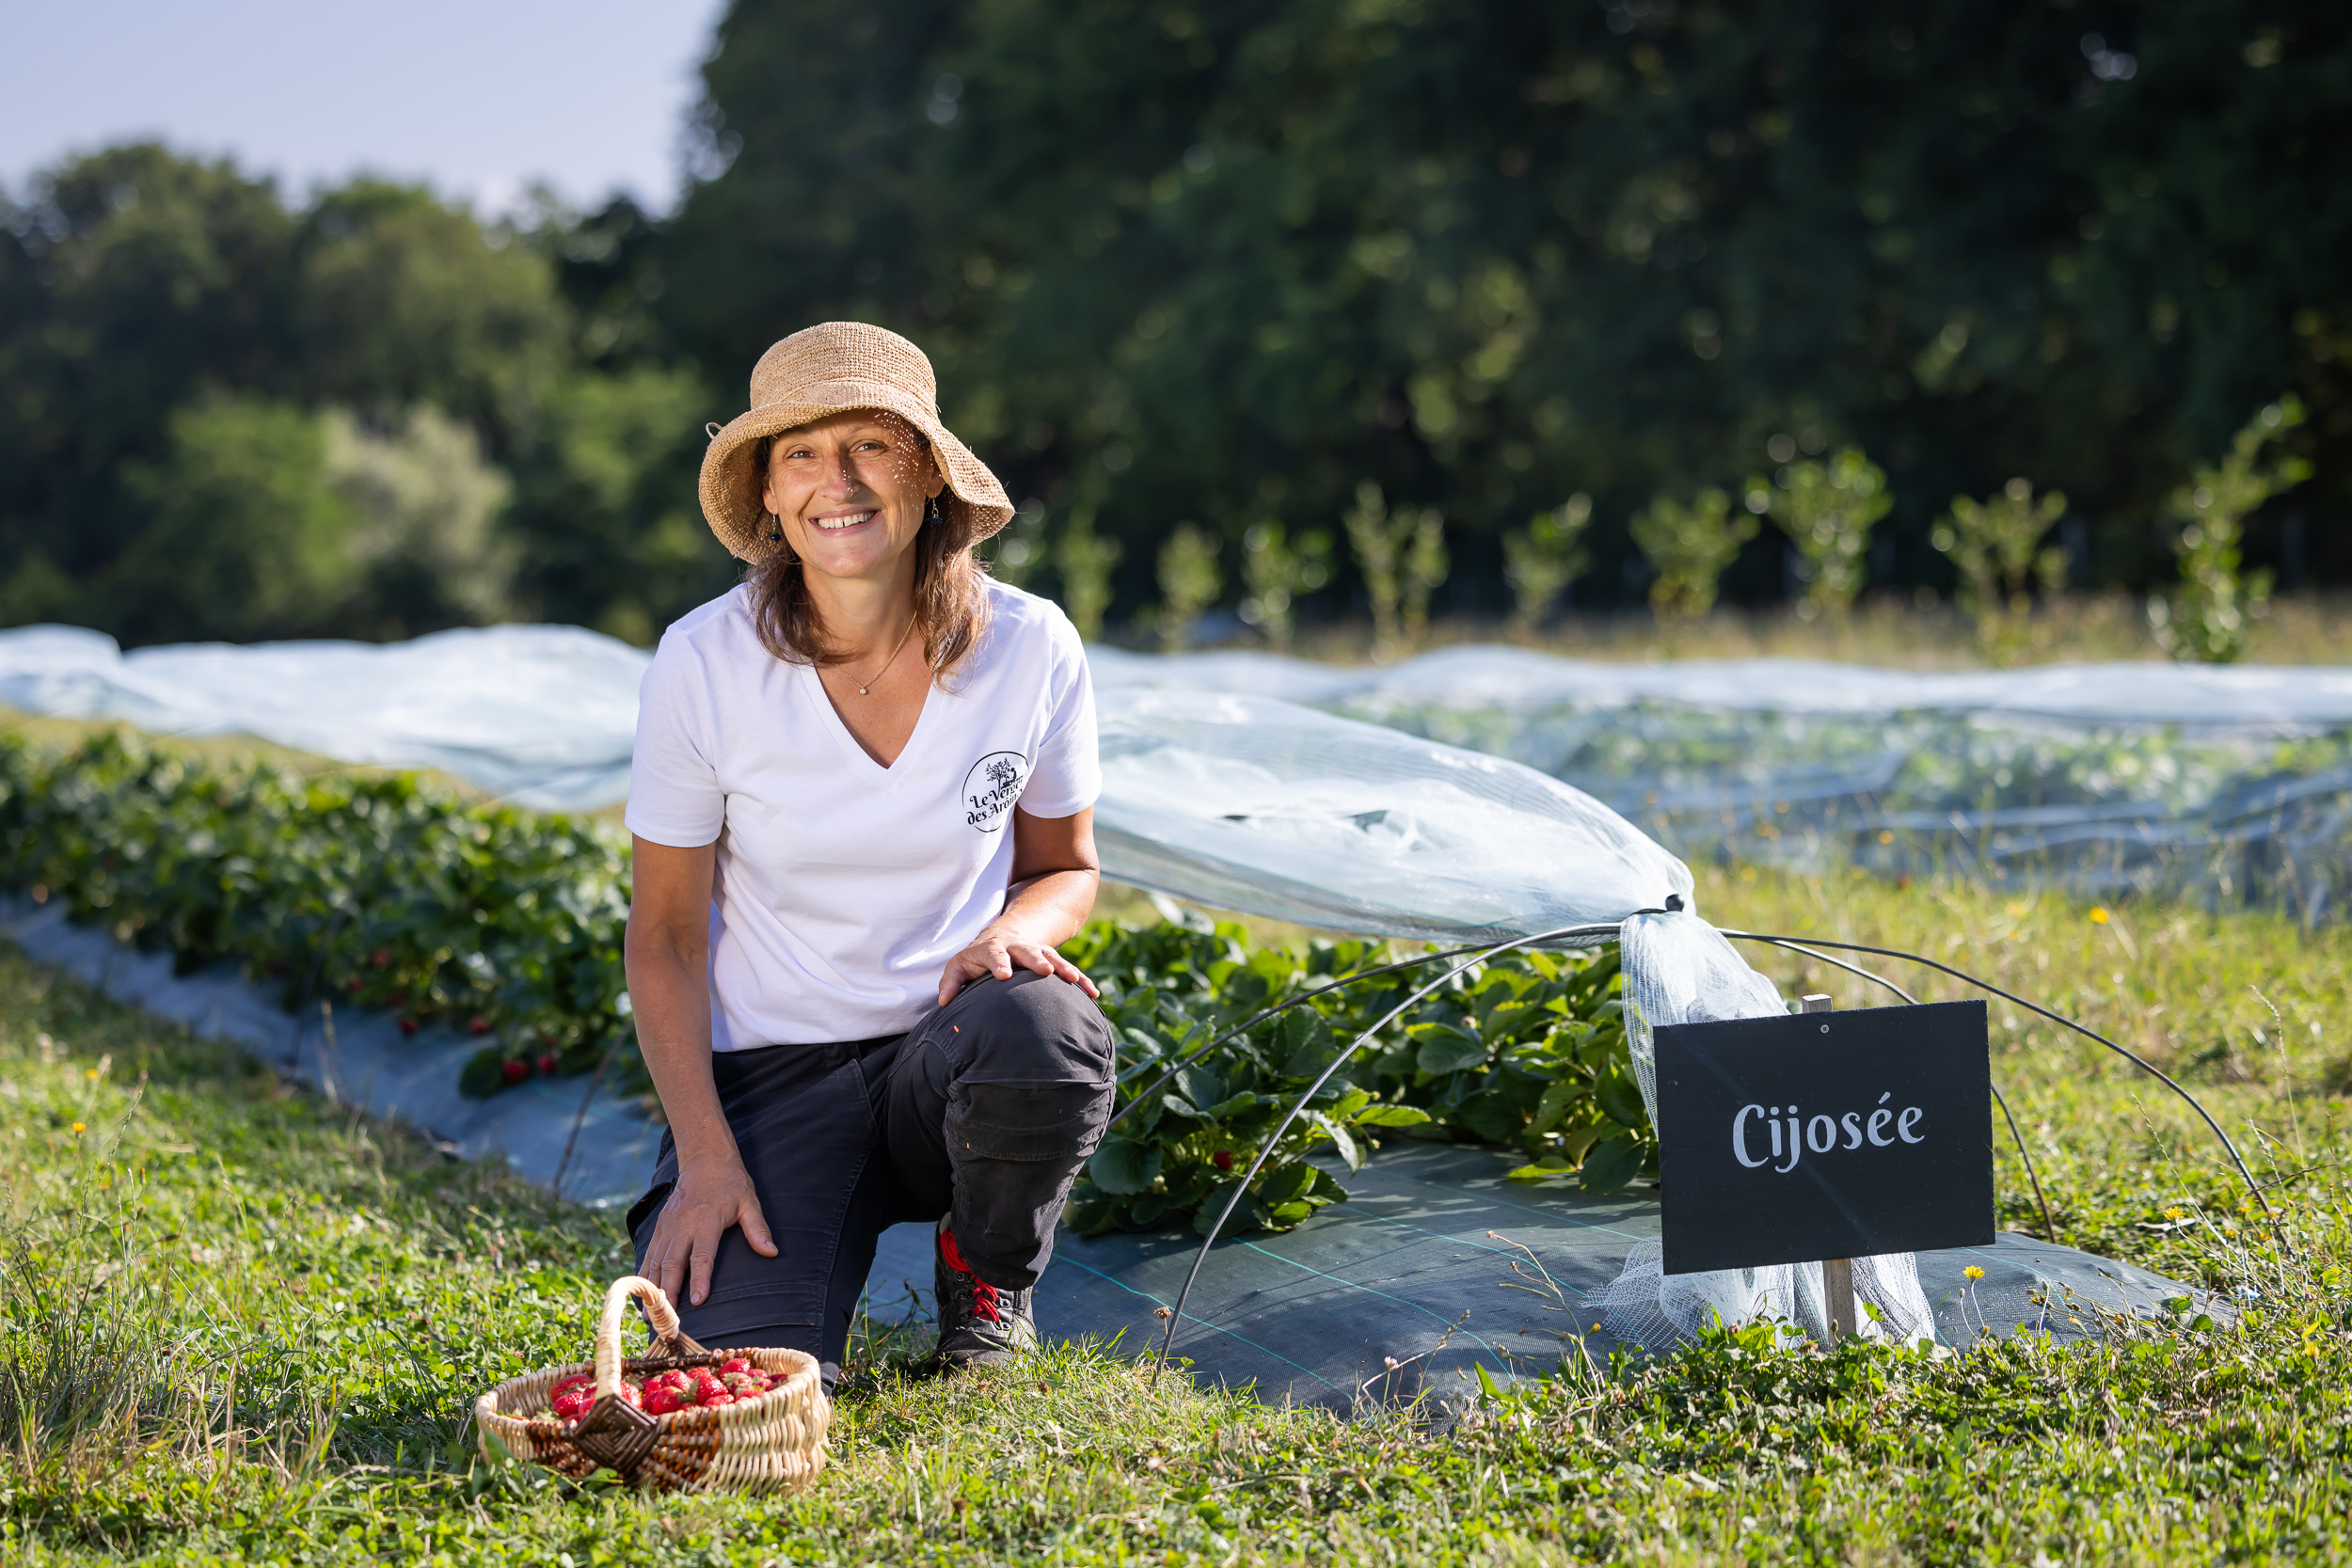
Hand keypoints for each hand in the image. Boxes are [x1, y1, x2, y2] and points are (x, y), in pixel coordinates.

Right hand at [642, 1156, 776, 1307]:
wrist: (704, 1158)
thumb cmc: (730, 1183)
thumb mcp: (749, 1201)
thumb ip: (758, 1228)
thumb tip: (771, 1252)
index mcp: (706, 1220)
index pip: (701, 1255)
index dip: (699, 1279)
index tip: (697, 1302)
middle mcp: (683, 1224)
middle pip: (672, 1263)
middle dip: (668, 1292)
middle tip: (667, 1319)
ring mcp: (668, 1226)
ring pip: (656, 1262)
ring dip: (652, 1289)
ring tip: (649, 1314)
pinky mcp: (659, 1226)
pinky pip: (650, 1254)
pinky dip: (645, 1274)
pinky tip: (642, 1293)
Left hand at [938, 926, 1100, 1004]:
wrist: (1003, 938)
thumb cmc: (977, 959)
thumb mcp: (960, 966)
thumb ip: (952, 982)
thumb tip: (945, 1001)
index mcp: (993, 949)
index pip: (994, 953)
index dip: (999, 962)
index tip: (1004, 975)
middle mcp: (1017, 947)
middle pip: (1027, 951)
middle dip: (1036, 960)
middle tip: (1044, 971)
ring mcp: (1037, 952)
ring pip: (1052, 957)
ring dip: (1064, 968)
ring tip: (1074, 981)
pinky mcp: (1051, 961)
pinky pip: (1068, 970)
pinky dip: (1081, 980)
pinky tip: (1093, 993)